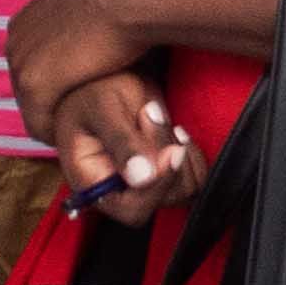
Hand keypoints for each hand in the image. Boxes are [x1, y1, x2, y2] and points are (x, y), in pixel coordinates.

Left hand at [7, 0, 156, 146]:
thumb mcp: (90, 4)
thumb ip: (79, 21)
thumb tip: (94, 28)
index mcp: (25, 20)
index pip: (31, 64)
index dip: (54, 84)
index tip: (76, 98)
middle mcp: (15, 39)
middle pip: (26, 86)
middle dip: (50, 104)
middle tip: (77, 122)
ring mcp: (21, 61)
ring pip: (30, 107)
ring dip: (53, 121)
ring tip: (80, 134)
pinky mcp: (33, 83)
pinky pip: (37, 122)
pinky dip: (54, 135)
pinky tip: (77, 140)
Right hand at [51, 69, 200, 225]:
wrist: (104, 75)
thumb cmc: (93, 87)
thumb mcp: (103, 108)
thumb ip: (122, 143)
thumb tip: (142, 178)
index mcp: (91, 182)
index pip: (131, 209)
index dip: (156, 188)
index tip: (171, 151)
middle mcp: (117, 190)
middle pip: (162, 200)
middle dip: (169, 159)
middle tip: (150, 116)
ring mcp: (141, 185)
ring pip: (183, 190)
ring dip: (181, 153)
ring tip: (157, 120)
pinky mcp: (161, 175)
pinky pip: (194, 180)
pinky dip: (193, 156)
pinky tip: (174, 132)